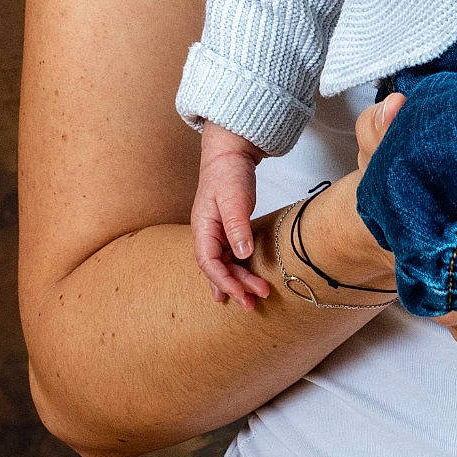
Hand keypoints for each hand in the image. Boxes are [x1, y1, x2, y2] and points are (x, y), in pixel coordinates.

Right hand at [192, 124, 270, 306]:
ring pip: (223, 265)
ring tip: (252, 299)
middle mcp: (206, 234)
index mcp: (203, 227)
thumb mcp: (234, 198)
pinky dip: (235, 272)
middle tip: (253, 303)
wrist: (230, 152)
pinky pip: (228, 257)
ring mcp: (215, 233)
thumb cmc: (229, 172)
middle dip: (234, 287)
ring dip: (237, 282)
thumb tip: (242, 254)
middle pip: (217, 268)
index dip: (224, 281)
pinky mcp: (227, 230)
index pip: (208, 263)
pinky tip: (240, 286)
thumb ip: (237, 226)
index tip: (241, 294)